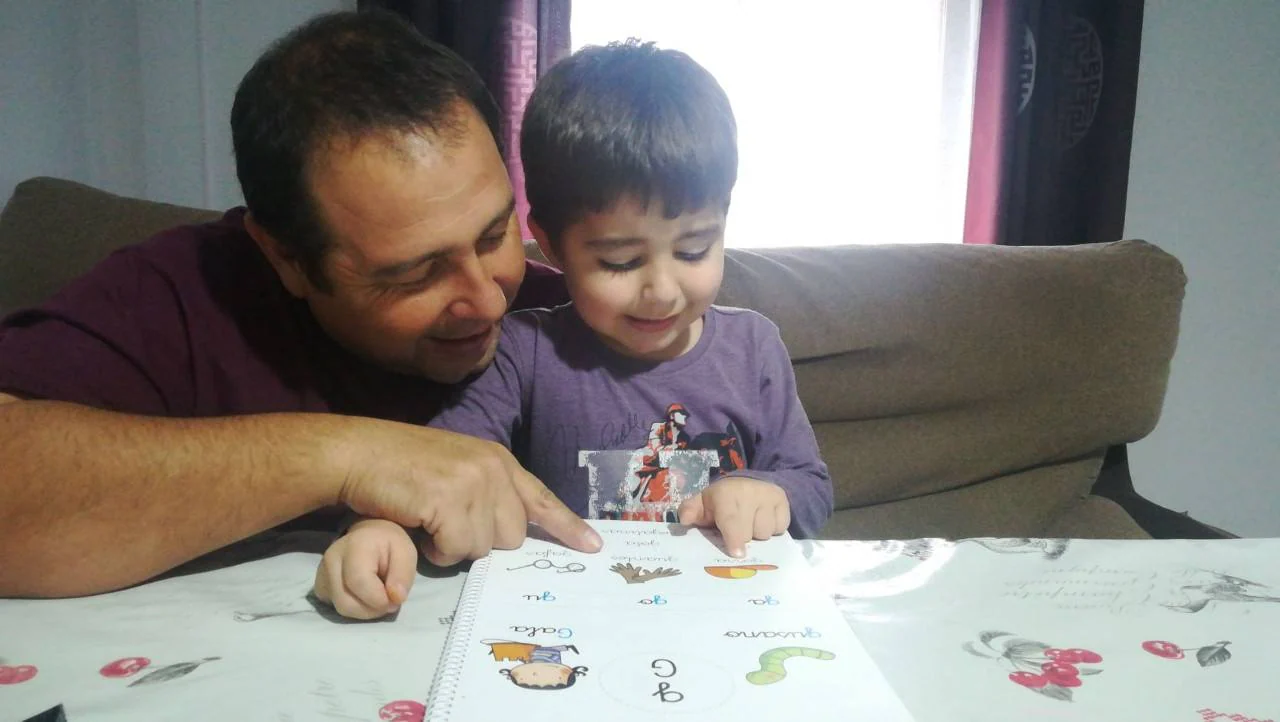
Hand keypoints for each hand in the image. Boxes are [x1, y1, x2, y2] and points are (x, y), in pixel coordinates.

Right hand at [314, 518, 416, 619]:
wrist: (369, 536)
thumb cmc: (389, 545)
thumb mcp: (406, 553)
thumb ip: (403, 576)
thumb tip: (395, 598)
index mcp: (355, 545)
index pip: (359, 582)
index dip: (378, 599)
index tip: (395, 599)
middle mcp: (331, 558)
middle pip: (346, 602)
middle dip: (372, 609)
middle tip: (388, 600)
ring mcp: (321, 572)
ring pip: (340, 607)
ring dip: (364, 610)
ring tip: (377, 596)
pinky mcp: (319, 585)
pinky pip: (335, 606)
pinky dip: (353, 608)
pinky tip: (363, 595)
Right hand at [333, 421, 600, 565]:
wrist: (359, 452)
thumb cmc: (400, 465)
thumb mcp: (457, 468)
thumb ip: (488, 492)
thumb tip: (512, 532)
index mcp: (498, 460)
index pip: (542, 499)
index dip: (568, 527)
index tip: (593, 547)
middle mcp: (493, 468)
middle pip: (512, 536)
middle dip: (479, 540)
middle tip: (445, 522)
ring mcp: (473, 483)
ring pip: (484, 547)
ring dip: (454, 545)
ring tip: (428, 519)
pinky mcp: (450, 500)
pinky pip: (456, 550)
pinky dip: (434, 549)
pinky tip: (417, 523)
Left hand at [678, 477, 789, 556]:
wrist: (749, 484)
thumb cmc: (721, 502)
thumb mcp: (702, 504)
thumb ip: (690, 512)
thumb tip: (684, 520)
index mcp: (726, 493)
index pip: (732, 519)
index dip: (734, 538)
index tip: (738, 554)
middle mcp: (750, 492)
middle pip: (750, 532)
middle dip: (743, 538)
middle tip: (737, 533)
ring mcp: (769, 496)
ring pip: (766, 533)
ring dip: (758, 535)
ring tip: (750, 524)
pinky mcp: (784, 502)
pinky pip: (780, 528)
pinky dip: (772, 530)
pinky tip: (763, 520)